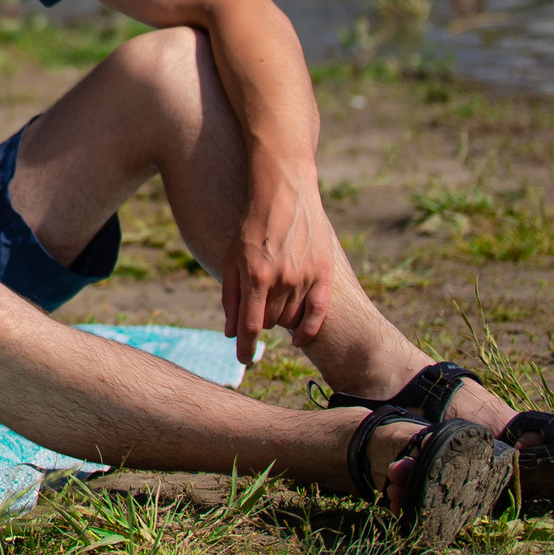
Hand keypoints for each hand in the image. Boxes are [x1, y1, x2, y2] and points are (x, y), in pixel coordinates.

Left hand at [223, 157, 336, 363]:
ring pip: (291, 318)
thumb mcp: (231, 257)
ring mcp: (306, 278)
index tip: (243, 360)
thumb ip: (230, 296)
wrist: (285, 193)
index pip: (250, 326)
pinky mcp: (323, 275)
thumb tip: (231, 332)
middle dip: (259, 320)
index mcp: (256, 276)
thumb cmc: (251, 225)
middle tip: (257, 306)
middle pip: (269, 322)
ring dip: (280, 318)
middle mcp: (283, 280)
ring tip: (274, 300)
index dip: (245, 348)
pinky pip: (318, 315)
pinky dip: (308, 330)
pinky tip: (300, 338)